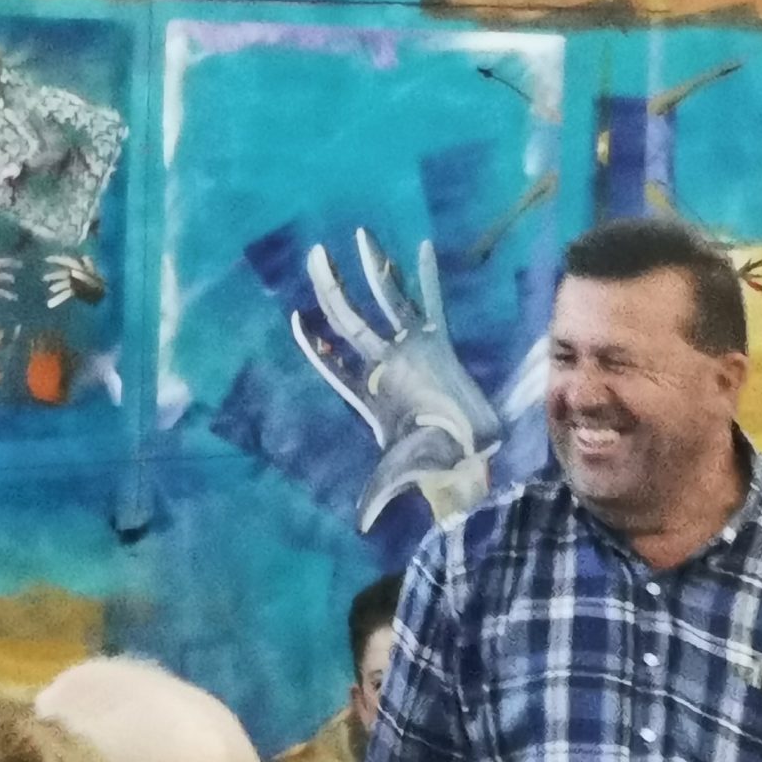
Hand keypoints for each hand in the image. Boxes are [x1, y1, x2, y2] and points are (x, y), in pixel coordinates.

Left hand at [292, 231, 503, 531]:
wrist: (467, 461)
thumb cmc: (429, 469)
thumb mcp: (397, 479)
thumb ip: (378, 495)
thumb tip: (362, 524)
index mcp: (367, 395)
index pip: (331, 363)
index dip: (312, 344)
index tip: (295, 318)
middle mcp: (385, 366)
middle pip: (349, 320)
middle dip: (331, 288)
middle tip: (316, 255)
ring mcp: (411, 352)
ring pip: (387, 303)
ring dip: (374, 272)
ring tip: (360, 237)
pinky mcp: (439, 346)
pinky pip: (432, 305)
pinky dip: (426, 279)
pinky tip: (420, 248)